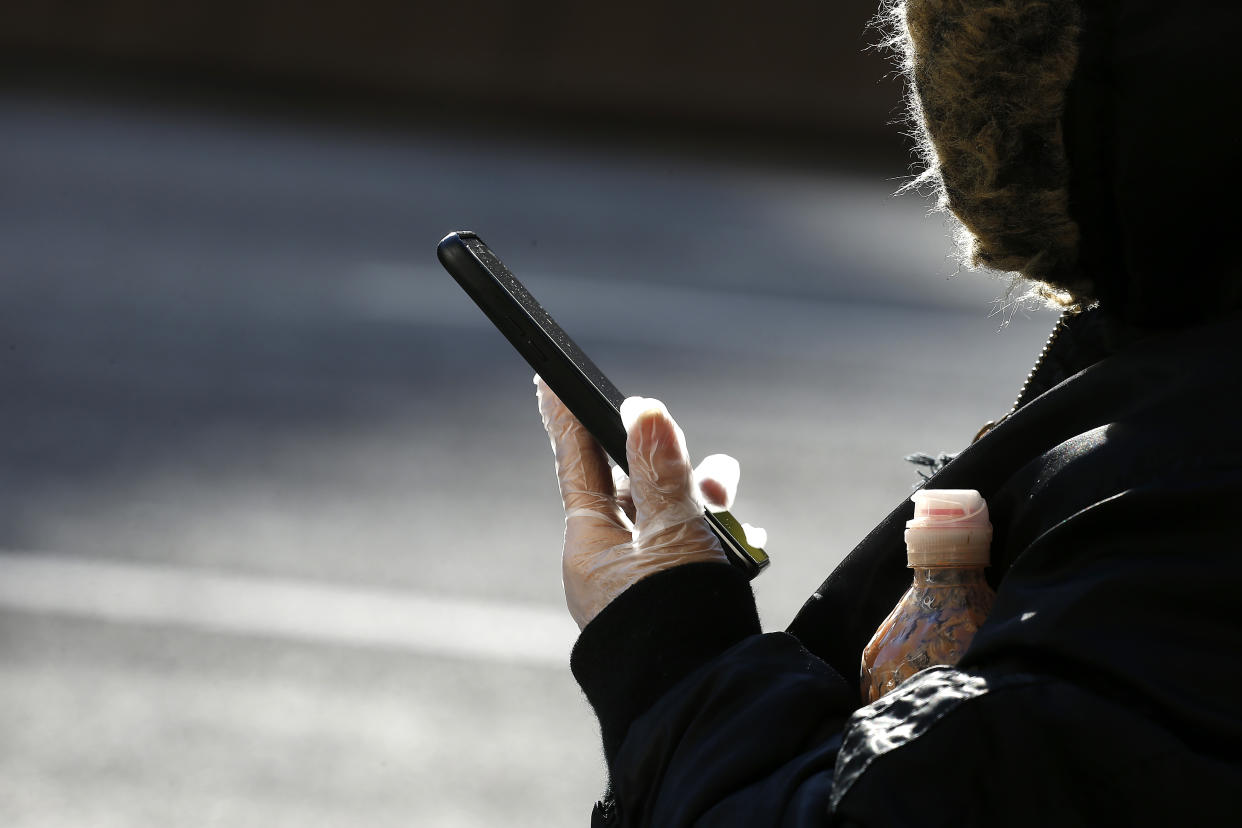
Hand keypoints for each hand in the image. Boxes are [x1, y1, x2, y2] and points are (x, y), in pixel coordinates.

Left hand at [535, 377, 738, 628]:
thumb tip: (643, 410)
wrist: (699, 705)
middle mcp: (605, 561)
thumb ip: (665, 473)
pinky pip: (680, 553)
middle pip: (630, 488)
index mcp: (590, 542)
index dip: (566, 417)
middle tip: (690, 447)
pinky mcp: (661, 603)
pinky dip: (708, 538)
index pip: (576, 461)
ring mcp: (632, 584)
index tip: (548, 379)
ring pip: (662, 519)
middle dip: (667, 463)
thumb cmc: (677, 623)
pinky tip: (740, 540)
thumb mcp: (676, 537)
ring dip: (697, 500)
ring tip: (728, 493)